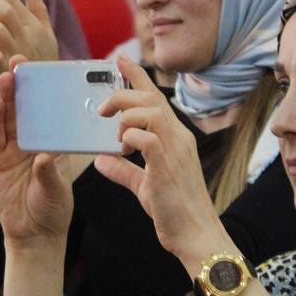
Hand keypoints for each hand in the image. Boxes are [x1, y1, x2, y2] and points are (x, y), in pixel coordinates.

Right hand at [0, 58, 72, 248]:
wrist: (33, 234)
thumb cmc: (52, 209)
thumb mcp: (57, 190)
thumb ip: (49, 173)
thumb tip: (43, 158)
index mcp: (51, 142)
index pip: (47, 112)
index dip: (44, 92)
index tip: (45, 70)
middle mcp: (30, 141)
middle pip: (24, 109)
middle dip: (21, 86)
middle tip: (19, 62)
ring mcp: (11, 150)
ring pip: (8, 118)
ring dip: (5, 97)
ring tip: (5, 78)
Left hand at [94, 57, 225, 271]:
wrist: (195, 235)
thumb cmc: (174, 210)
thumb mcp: (143, 186)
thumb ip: (123, 170)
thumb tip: (100, 160)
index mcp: (176, 138)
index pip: (156, 98)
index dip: (137, 76)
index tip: (120, 60)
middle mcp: (179, 138)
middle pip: (151, 99)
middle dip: (123, 94)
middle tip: (102, 107)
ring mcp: (175, 152)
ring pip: (151, 113)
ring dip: (126, 115)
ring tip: (113, 132)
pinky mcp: (167, 168)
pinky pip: (148, 140)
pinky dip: (130, 138)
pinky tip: (122, 148)